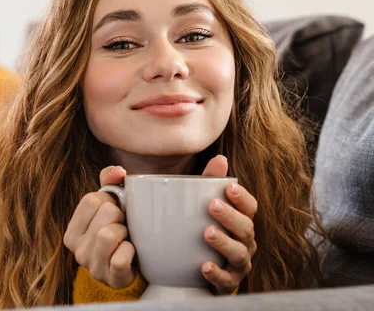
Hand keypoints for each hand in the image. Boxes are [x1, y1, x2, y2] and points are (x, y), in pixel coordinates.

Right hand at [64, 165, 135, 288]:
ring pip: (109, 235)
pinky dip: (131, 253)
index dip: (109, 200)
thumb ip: (110, 181)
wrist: (132, 267)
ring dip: (126, 233)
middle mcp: (77, 250)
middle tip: (122, 225)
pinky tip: (131, 254)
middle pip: (105, 213)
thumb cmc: (118, 230)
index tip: (114, 210)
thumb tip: (119, 171)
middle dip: (120, 216)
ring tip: (126, 238)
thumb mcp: (110, 204)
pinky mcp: (111, 279)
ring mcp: (93, 267)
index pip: (90, 200)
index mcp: (72, 230)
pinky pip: (120, 259)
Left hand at [201, 155, 257, 293]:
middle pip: (246, 229)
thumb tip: (220, 159)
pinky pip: (227, 281)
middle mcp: (245, 242)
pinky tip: (204, 266)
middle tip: (212, 205)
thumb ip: (209, 184)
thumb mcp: (201, 206)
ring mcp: (238, 265)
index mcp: (241, 222)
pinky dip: (216, 274)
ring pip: (239, 255)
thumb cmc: (203, 230)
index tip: (229, 187)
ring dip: (224, 243)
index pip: (250, 208)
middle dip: (231, 217)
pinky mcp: (227, 284)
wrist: (191, 269)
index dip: (242, 198)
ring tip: (207, 232)